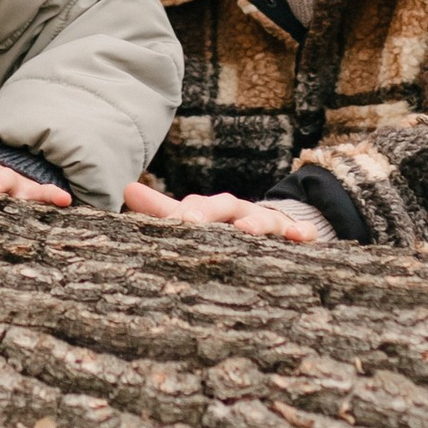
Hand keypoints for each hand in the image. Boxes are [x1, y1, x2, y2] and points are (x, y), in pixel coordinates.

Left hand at [124, 179, 326, 242]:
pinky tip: (301, 238)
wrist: (277, 226)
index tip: (170, 217)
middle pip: (225, 206)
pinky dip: (301, 233)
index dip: (182, 212)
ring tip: (246, 230)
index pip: (193, 207)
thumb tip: (127, 188)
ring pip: (262, 219)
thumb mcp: (198, 218)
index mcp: (213, 210)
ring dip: (255, 223)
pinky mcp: (293, 234)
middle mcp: (239, 212)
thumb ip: (163, 210)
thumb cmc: (227, 226)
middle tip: (192, 222)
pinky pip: (300, 233)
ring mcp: (268, 222)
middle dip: (209, 213)